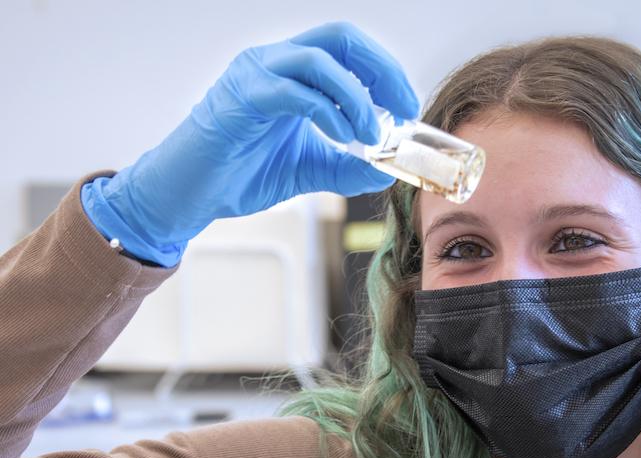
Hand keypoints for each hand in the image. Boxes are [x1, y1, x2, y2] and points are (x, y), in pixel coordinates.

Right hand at [81, 21, 418, 265]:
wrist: (190, 194)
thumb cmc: (240, 174)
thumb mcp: (308, 171)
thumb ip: (345, 168)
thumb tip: (386, 171)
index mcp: (291, 73)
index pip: (347, 50)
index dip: (384, 71)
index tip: (408, 106)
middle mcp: (274, 62)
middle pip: (339, 38)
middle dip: (380, 70)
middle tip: (403, 108)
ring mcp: (255, 74)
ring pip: (319, 59)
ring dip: (357, 97)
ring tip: (373, 134)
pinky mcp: (242, 96)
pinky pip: (294, 92)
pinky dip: (328, 113)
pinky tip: (344, 139)